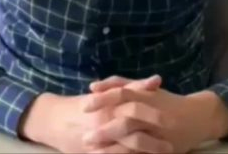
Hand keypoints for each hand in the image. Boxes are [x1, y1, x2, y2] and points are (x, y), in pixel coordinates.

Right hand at [20, 75, 169, 153]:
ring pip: (126, 150)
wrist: (52, 120)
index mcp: (109, 105)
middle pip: (133, 135)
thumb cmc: (84, 106)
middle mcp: (104, 123)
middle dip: (153, 140)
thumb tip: (157, 81)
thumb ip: (131, 88)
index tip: (174, 120)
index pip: (136, 109)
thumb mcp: (107, 93)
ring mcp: (99, 141)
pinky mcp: (94, 153)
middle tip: (172, 143)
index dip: (156, 115)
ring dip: (145, 152)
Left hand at [83, 80, 227, 153]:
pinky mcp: (162, 147)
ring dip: (113, 148)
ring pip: (134, 141)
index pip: (122, 94)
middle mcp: (153, 113)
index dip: (103, 99)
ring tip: (94, 153)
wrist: (200, 116)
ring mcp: (159, 132)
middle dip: (105, 130)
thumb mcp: (147, 89)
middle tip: (85, 138)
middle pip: (126, 120)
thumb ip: (122, 85)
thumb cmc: (167, 101)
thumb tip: (93, 87)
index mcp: (147, 96)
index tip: (83, 107)